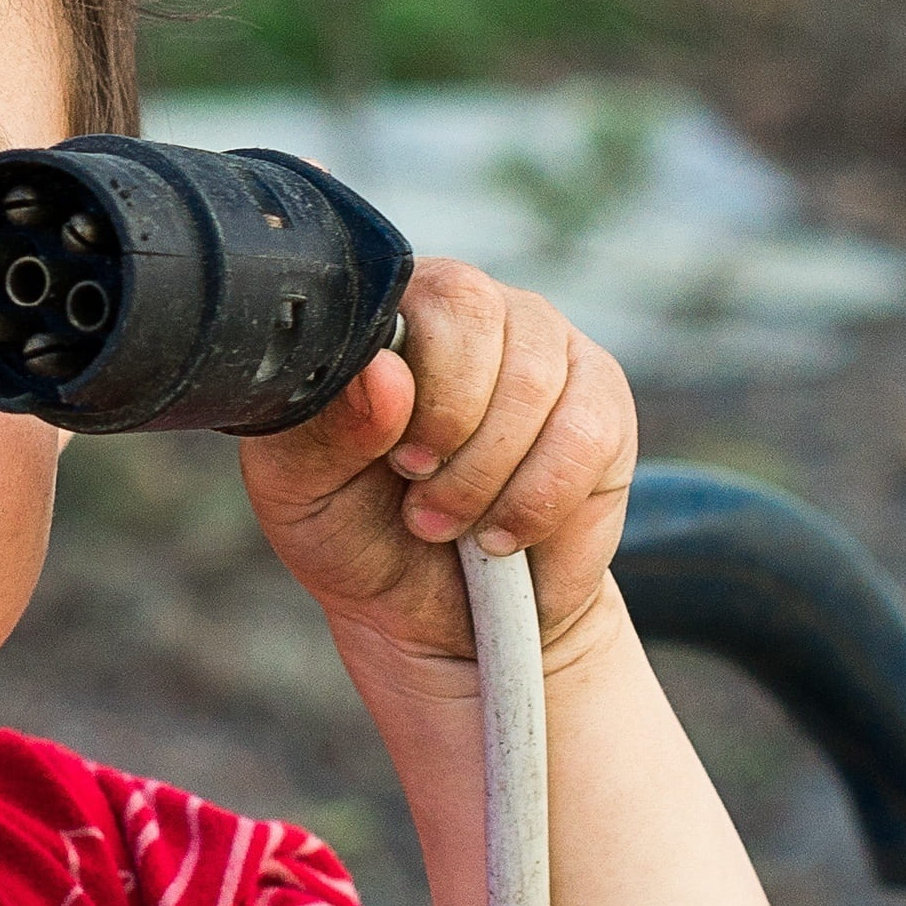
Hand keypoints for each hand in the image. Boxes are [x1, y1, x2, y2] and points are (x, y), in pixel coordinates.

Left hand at [236, 259, 635, 675]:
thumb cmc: (360, 535)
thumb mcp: (304, 492)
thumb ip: (323, 427)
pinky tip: (501, 533)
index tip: (398, 460)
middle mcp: (474, 311)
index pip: (416, 292)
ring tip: (451, 524)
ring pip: (533, 381)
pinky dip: (536, 502)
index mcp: (391, 314)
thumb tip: (381, 374)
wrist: (438, 614)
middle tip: (419, 494)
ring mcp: (546, 349)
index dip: (416, 380)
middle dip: (450, 427)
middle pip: (478, 314)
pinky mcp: (601, 404)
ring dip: (486, 476)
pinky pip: (584, 436)